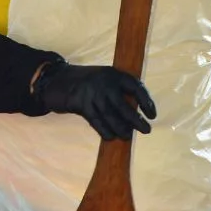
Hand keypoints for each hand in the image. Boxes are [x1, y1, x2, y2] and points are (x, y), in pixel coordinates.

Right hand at [34, 62, 156, 140]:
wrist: (58, 80)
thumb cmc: (88, 83)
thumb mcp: (105, 79)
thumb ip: (118, 90)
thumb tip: (136, 112)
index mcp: (114, 74)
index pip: (135, 86)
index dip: (146, 101)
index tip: (152, 115)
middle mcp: (104, 82)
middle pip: (123, 105)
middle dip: (135, 120)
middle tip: (146, 130)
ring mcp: (91, 93)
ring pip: (110, 115)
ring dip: (121, 128)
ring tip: (128, 136)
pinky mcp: (80, 104)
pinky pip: (96, 121)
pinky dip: (104, 130)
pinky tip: (111, 136)